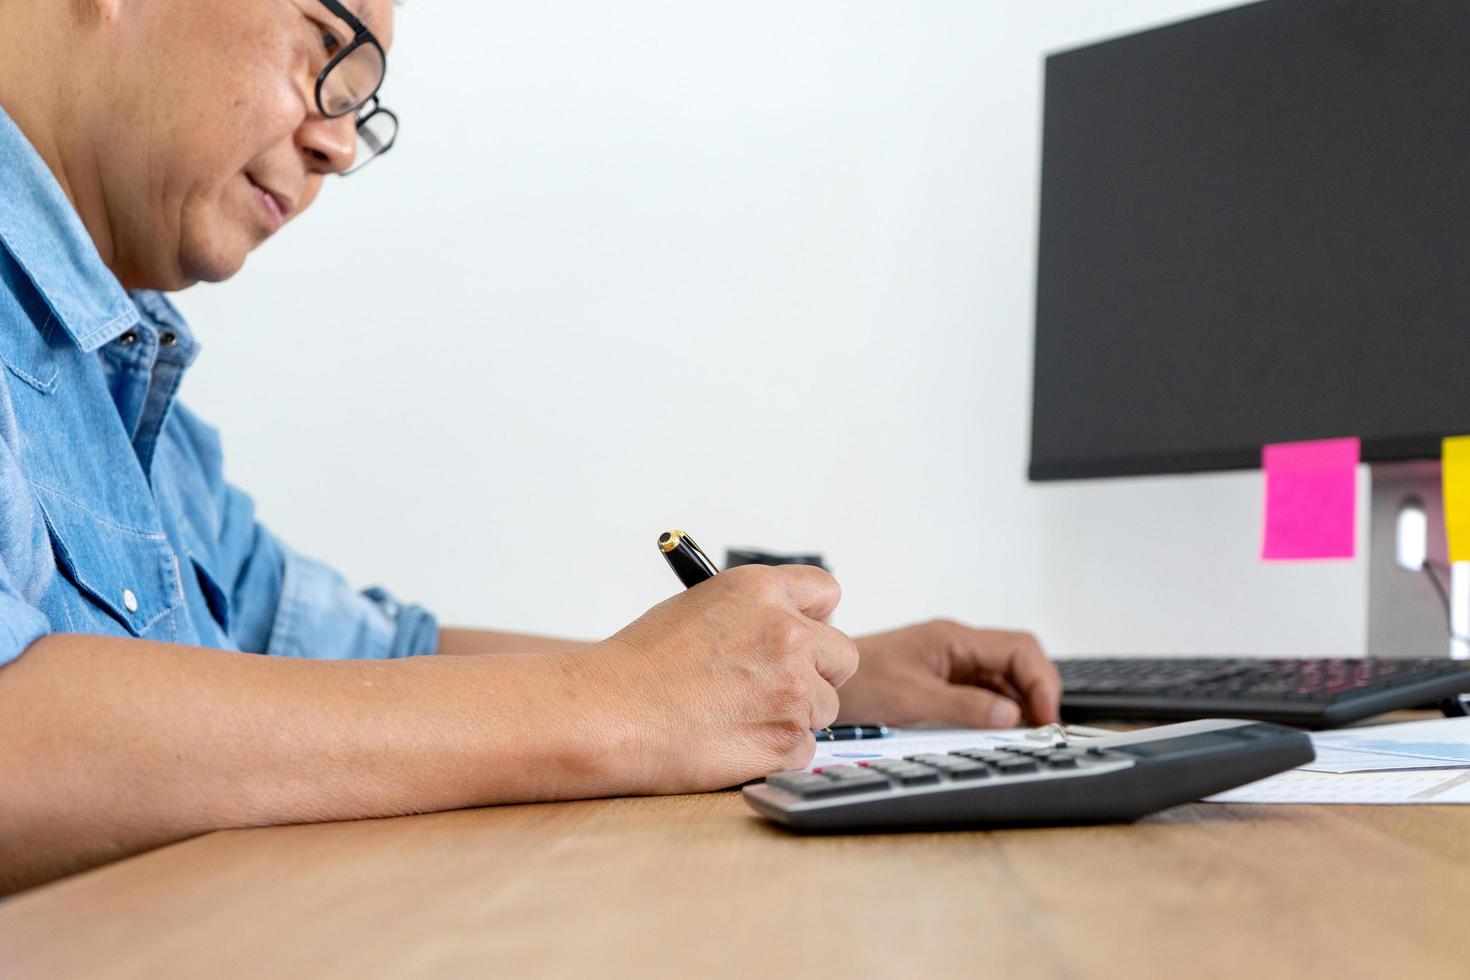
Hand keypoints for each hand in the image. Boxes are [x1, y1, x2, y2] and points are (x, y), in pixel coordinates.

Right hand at [573, 564, 859, 794]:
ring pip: (824, 707)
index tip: (803, 636)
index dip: (814, 619)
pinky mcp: (788, 740)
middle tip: (773, 688)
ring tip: (736, 719)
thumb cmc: (638, 666)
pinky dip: (777, 753)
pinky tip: (733, 743)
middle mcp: (787, 633)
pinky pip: (804, 749)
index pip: (826, 593)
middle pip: (841, 656)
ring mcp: (793, 689)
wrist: (606, 714)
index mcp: (761, 590)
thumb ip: (753, 615)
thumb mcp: (698, 607)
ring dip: (792, 716)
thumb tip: (789, 631)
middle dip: (816, 673)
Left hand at [835, 620, 1059, 728]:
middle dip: (1035, 692)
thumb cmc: (860, 684)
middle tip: (1039, 729)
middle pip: (1017, 660)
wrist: (821, 682)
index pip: (1019, 649)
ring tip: (1020, 734)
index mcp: (954, 639)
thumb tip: (1012, 715)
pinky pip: (981, 690)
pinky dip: (994, 709)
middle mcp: (957, 645)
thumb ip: (965, 706)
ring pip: (1002, 677)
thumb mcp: (914, 698)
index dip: (1041, 682)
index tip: (1045, 717)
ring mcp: (950, 661)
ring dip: (1016, 703)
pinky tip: (993, 730)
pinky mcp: (941, 678)